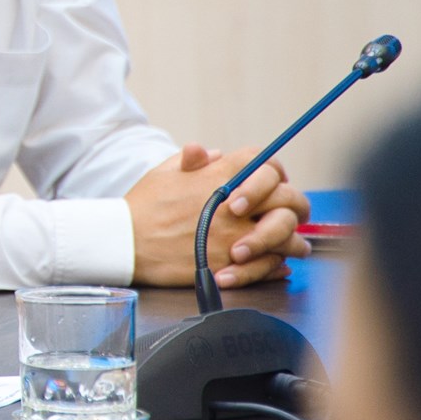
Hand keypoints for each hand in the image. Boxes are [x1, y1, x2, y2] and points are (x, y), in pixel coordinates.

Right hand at [126, 144, 310, 286]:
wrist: (126, 242)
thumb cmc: (144, 206)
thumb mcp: (165, 171)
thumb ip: (194, 160)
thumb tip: (215, 155)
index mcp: (220, 176)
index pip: (267, 165)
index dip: (273, 173)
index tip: (273, 183)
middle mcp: (234, 204)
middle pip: (288, 198)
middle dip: (294, 205)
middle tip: (291, 213)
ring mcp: (235, 235)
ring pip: (287, 235)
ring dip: (293, 239)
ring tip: (294, 245)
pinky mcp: (230, 264)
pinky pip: (270, 265)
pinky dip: (277, 265)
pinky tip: (277, 263)